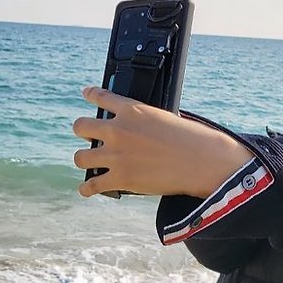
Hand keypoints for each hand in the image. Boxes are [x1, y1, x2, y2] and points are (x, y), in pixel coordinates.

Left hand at [72, 87, 253, 198]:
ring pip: (80, 156)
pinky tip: (87, 189)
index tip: (86, 93)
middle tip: (88, 136)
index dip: (91, 94)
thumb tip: (136, 130)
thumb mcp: (165, 117)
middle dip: (83, 130)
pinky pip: (92, 185)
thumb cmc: (191, 138)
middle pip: (81, 126)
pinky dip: (88, 188)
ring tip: (89, 162)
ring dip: (84, 159)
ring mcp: (116, 155)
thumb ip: (144, 121)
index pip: (101, 96)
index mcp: (131, 110)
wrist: (202, 161)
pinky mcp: (120, 179)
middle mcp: (118, 130)